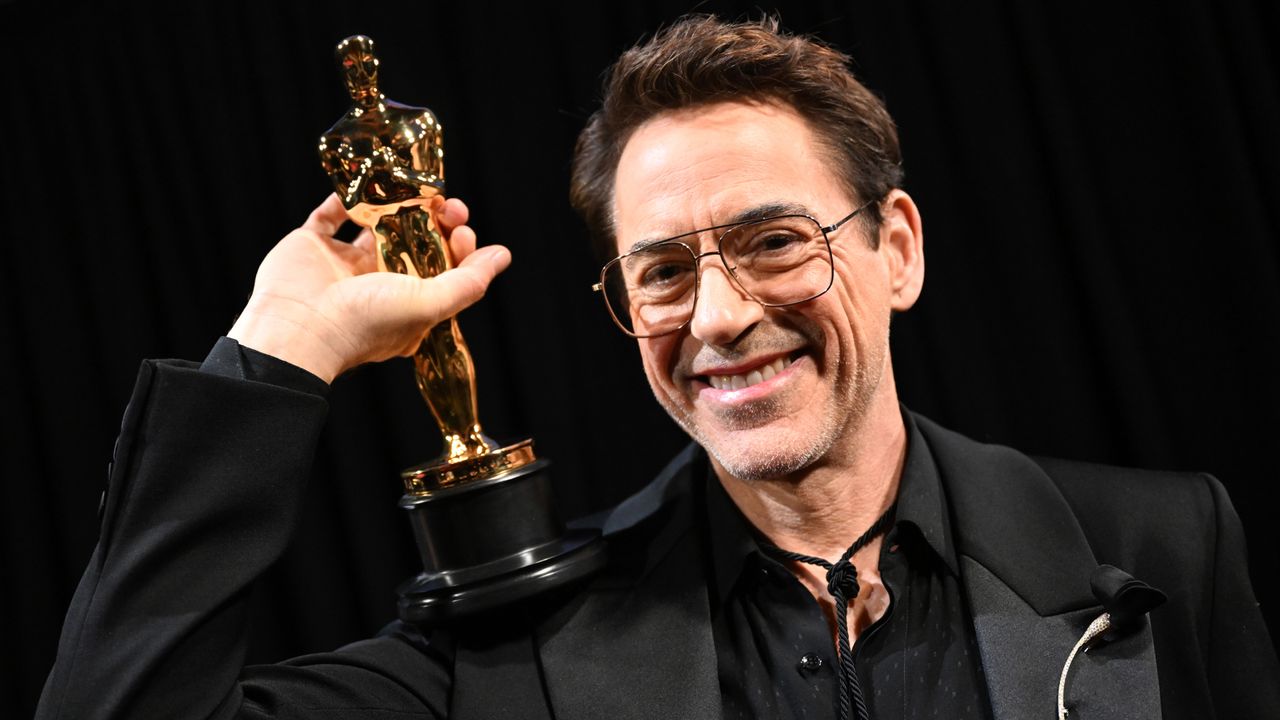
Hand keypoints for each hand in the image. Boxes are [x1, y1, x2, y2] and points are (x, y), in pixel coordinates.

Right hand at [228, 194, 510, 383]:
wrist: (299, 327)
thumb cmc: (366, 322)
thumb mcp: (429, 305)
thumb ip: (468, 281)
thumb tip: (502, 255)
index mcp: (408, 305)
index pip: (444, 270)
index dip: (459, 248)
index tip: (462, 231)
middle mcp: (378, 285)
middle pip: (415, 244)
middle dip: (435, 221)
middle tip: (447, 205)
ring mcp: (344, 265)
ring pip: (375, 226)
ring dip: (394, 206)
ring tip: (411, 188)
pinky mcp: (313, 247)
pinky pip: (328, 216)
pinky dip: (343, 199)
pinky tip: (362, 186)